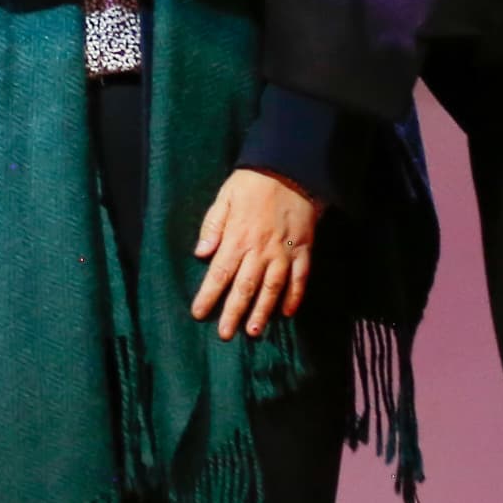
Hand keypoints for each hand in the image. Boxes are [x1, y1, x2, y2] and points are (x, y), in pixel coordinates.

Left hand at [189, 166, 320, 339]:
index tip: (199, 313)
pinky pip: (300, 278)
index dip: (208, 295)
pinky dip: (295, 297)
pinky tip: (288, 312)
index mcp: (237, 238)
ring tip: (254, 331)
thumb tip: (200, 253)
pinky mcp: (304, 250)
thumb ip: (212, 226)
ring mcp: (284, 252)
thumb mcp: (224, 197)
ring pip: (272, 289)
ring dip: (263, 311)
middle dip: (233, 312)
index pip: (219, 273)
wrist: (291, 169)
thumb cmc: (253, 182)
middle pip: (244, 287)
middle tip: (225, 334)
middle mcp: (260, 250)